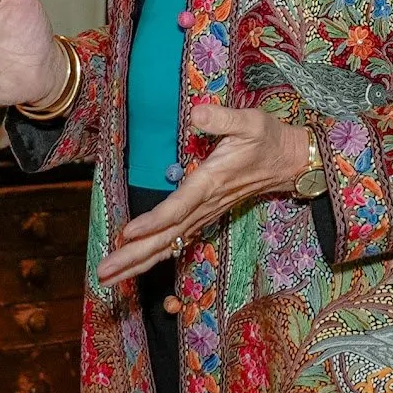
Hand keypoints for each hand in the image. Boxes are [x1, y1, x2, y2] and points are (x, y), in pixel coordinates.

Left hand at [96, 105, 312, 286]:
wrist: (288, 162)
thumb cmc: (267, 139)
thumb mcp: (250, 122)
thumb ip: (222, 118)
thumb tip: (196, 115)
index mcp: (212, 183)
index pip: (180, 207)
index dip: (154, 221)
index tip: (128, 233)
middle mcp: (206, 205)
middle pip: (167, 237)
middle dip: (135, 256)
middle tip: (103, 272)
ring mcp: (204, 215)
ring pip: (169, 245)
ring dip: (138, 263)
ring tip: (108, 277)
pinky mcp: (203, 217)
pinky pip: (175, 242)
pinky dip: (153, 257)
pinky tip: (134, 267)